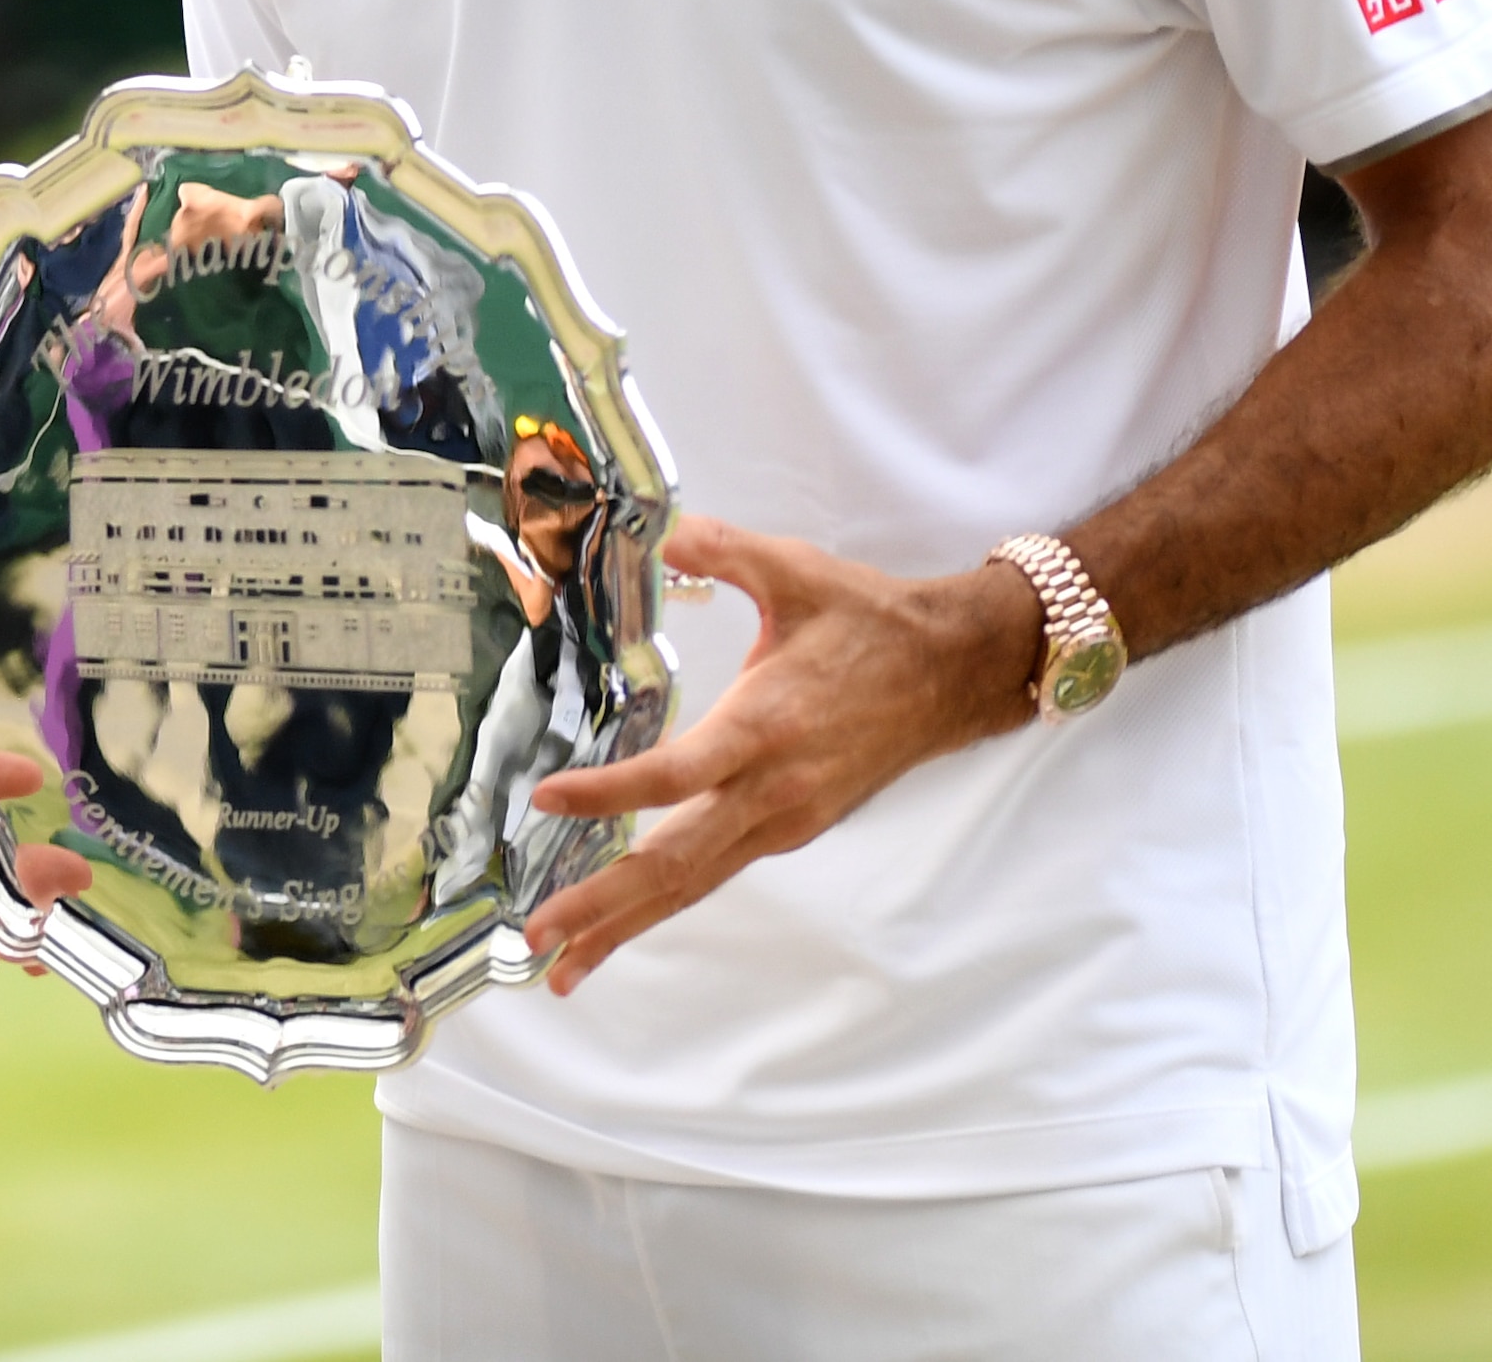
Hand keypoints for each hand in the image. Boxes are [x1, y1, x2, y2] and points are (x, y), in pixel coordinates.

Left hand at [519, 513, 1035, 996]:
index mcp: (766, 726)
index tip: (545, 799)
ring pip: (694, 881)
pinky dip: (664, 899)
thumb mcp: (794, 570)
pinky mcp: (792, 827)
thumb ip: (723, 549)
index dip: (612, 793)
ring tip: (563, 963)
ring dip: (627, 923)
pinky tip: (622, 916)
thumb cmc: (869, 620)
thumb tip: (667, 528)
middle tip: (538, 937)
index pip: (678, 775)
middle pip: (676, 861)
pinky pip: (716, 870)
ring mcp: (785, 819)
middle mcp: (773, 790)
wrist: (953, 671)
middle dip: (603, 904)